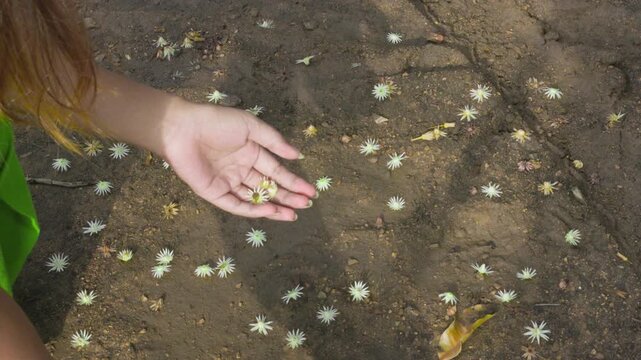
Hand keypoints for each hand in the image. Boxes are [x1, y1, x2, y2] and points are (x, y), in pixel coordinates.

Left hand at [161, 101, 315, 220]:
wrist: (183, 129)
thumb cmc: (217, 122)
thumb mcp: (251, 127)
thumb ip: (274, 141)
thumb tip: (298, 155)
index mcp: (251, 153)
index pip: (276, 171)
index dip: (294, 182)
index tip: (310, 191)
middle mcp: (242, 170)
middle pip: (269, 188)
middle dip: (288, 197)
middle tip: (306, 205)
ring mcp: (228, 183)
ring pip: (255, 199)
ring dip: (274, 207)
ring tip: (293, 215)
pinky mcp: (214, 193)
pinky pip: (236, 205)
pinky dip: (252, 210)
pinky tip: (269, 211)